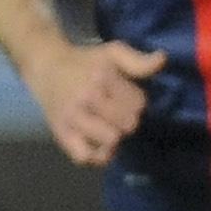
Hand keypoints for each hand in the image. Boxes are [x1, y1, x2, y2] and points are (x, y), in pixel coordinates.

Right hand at [23, 39, 164, 166]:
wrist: (47, 68)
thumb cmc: (86, 62)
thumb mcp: (113, 53)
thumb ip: (138, 60)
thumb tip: (163, 59)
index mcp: (101, 78)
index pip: (138, 103)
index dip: (137, 102)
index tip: (126, 96)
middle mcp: (86, 98)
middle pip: (128, 125)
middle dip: (128, 120)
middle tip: (118, 114)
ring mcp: (73, 118)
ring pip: (110, 141)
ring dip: (115, 137)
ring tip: (109, 128)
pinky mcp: (61, 134)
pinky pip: (85, 157)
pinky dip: (96, 156)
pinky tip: (100, 146)